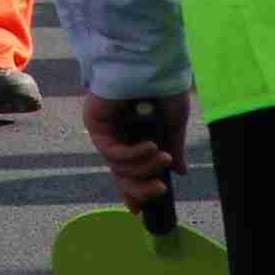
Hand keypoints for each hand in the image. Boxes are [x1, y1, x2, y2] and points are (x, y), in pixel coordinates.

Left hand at [82, 92, 190, 212]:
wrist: (150, 62)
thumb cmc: (163, 85)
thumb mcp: (173, 121)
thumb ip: (173, 146)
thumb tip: (179, 172)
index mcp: (134, 135)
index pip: (129, 170)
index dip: (134, 191)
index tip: (142, 213)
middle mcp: (117, 135)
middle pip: (121, 174)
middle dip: (141, 188)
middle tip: (161, 190)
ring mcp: (105, 130)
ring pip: (118, 166)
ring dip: (144, 166)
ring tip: (162, 155)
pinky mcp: (95, 123)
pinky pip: (113, 152)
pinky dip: (133, 154)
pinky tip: (150, 146)